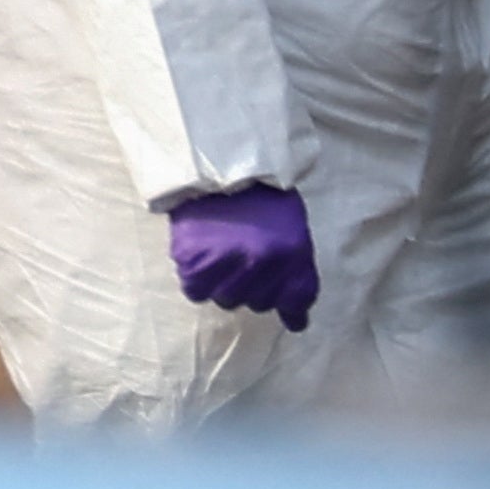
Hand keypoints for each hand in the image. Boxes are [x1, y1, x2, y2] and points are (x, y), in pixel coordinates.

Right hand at [165, 183, 315, 330]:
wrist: (216, 168)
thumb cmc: (261, 198)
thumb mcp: (293, 231)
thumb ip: (297, 272)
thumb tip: (296, 319)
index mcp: (292, 253)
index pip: (296, 301)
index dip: (290, 308)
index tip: (288, 314)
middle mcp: (261, 261)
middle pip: (258, 303)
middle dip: (254, 287)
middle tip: (244, 260)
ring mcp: (225, 262)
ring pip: (226, 299)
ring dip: (224, 284)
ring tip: (221, 258)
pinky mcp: (192, 260)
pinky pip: (196, 291)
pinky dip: (197, 281)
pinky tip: (202, 260)